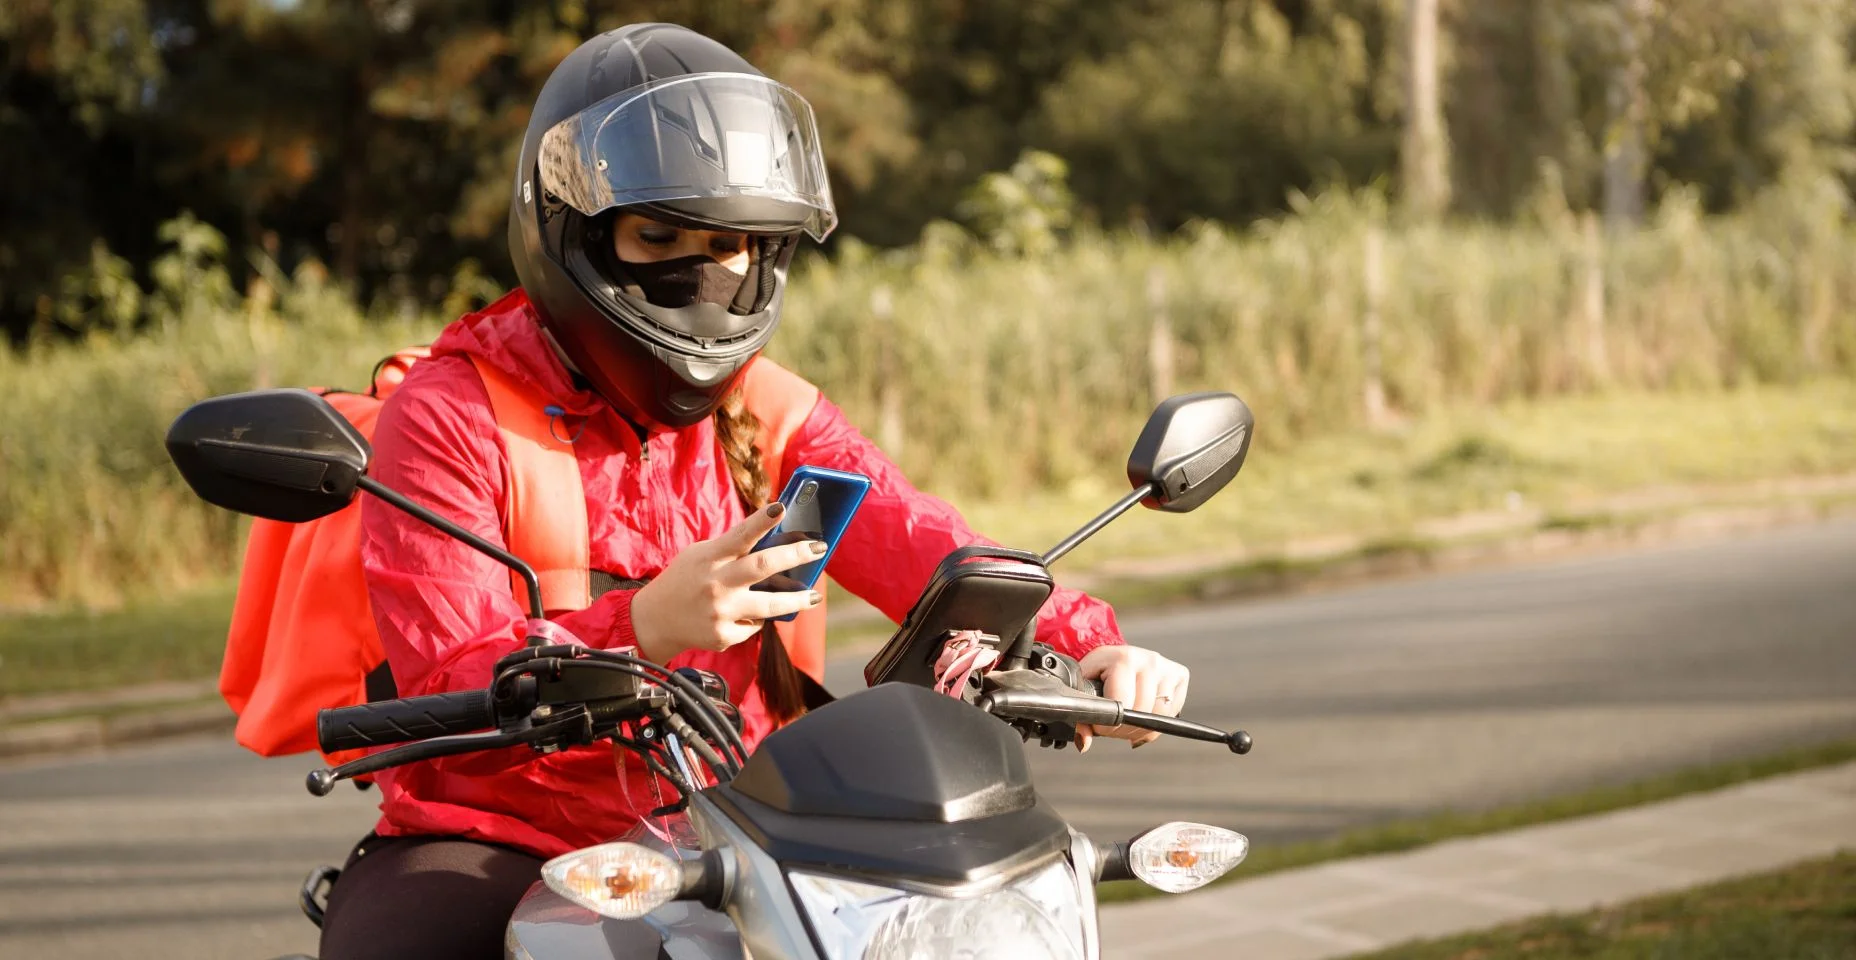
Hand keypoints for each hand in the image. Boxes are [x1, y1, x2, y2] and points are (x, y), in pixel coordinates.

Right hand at [630, 502, 825, 662]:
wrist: (655, 621)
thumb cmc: (686, 579)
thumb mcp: (700, 556)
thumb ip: (730, 550)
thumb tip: (776, 543)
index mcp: (708, 558)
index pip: (739, 535)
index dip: (761, 521)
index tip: (782, 507)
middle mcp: (715, 584)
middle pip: (763, 567)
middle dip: (795, 555)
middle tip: (819, 548)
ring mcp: (720, 612)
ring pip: (769, 606)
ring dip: (796, 600)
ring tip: (813, 597)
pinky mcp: (723, 636)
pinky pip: (753, 626)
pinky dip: (756, 619)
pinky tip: (751, 615)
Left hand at [1075, 645, 1188, 751]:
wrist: (1112, 656)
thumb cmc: (1097, 673)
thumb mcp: (1083, 690)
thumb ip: (1082, 717)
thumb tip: (1085, 744)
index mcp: (1124, 658)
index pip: (1122, 704)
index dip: (1109, 724)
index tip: (1100, 725)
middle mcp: (1149, 660)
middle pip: (1143, 713)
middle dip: (1124, 730)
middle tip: (1112, 727)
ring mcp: (1166, 667)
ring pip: (1159, 716)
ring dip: (1141, 729)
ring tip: (1126, 722)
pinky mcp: (1180, 675)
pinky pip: (1171, 714)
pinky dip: (1156, 724)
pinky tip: (1142, 716)